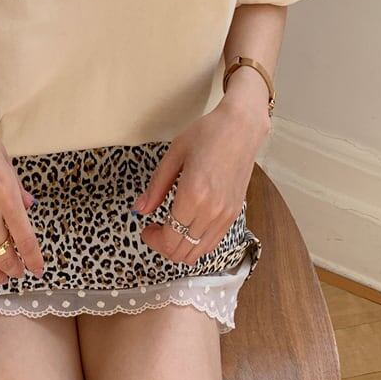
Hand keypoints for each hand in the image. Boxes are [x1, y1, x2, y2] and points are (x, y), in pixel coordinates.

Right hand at [0, 92, 45, 283]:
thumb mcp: (4, 158)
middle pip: (4, 253)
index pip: (26, 239)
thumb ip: (17, 187)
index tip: (39, 270)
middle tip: (18, 272)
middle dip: (14, 268)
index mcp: (7, 195)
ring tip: (0, 277)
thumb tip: (28, 205)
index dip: (34, 260)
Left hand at [130, 90, 269, 265]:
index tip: (145, 227)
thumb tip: (139, 210)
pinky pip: (213, 242)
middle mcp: (212, 211)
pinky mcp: (235, 213)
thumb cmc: (206, 134)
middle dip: (163, 246)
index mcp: (193, 195)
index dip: (153, 240)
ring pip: (199, 252)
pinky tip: (187, 225)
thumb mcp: (173, 155)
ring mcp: (226, 215)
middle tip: (153, 228)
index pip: (170, 239)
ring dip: (180, 247)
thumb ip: (156, 187)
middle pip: (183, 251)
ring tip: (169, 227)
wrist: (241, 127)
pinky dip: (196, 243)